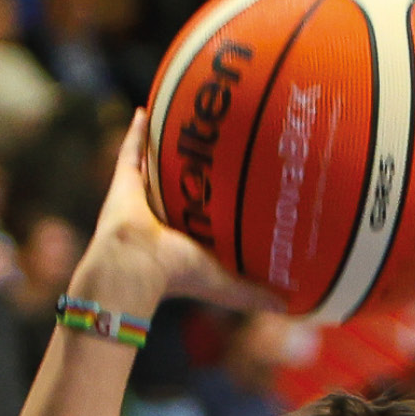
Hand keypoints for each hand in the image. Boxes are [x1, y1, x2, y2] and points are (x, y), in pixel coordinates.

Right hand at [69, 109, 281, 317]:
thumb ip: (255, 293)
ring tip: (183, 123)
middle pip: (181, 189)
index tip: (239, 187)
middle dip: (195, 173)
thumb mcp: (227, 284)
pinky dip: (137, 132)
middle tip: (215, 148)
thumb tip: (291, 305)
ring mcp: (141, 199)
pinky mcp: (123, 182)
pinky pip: (130, 151)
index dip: (218, 205)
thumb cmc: (180, 276)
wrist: (136, 266)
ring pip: (155, 167)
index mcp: (185, 240)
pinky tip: (148, 110)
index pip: (204, 218)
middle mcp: (163, 218)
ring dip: (166, 148)